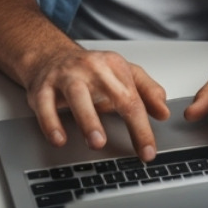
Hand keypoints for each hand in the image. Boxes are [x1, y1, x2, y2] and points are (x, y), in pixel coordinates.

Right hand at [24, 45, 169, 161]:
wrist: (51, 56)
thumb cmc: (91, 70)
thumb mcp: (123, 74)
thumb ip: (147, 91)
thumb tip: (164, 111)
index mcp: (115, 67)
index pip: (134, 99)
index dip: (143, 127)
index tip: (148, 151)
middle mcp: (92, 69)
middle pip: (114, 94)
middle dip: (127, 122)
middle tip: (137, 146)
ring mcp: (66, 76)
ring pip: (78, 95)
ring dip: (88, 120)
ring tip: (97, 142)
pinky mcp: (43, 87)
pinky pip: (45, 105)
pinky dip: (51, 123)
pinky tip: (59, 139)